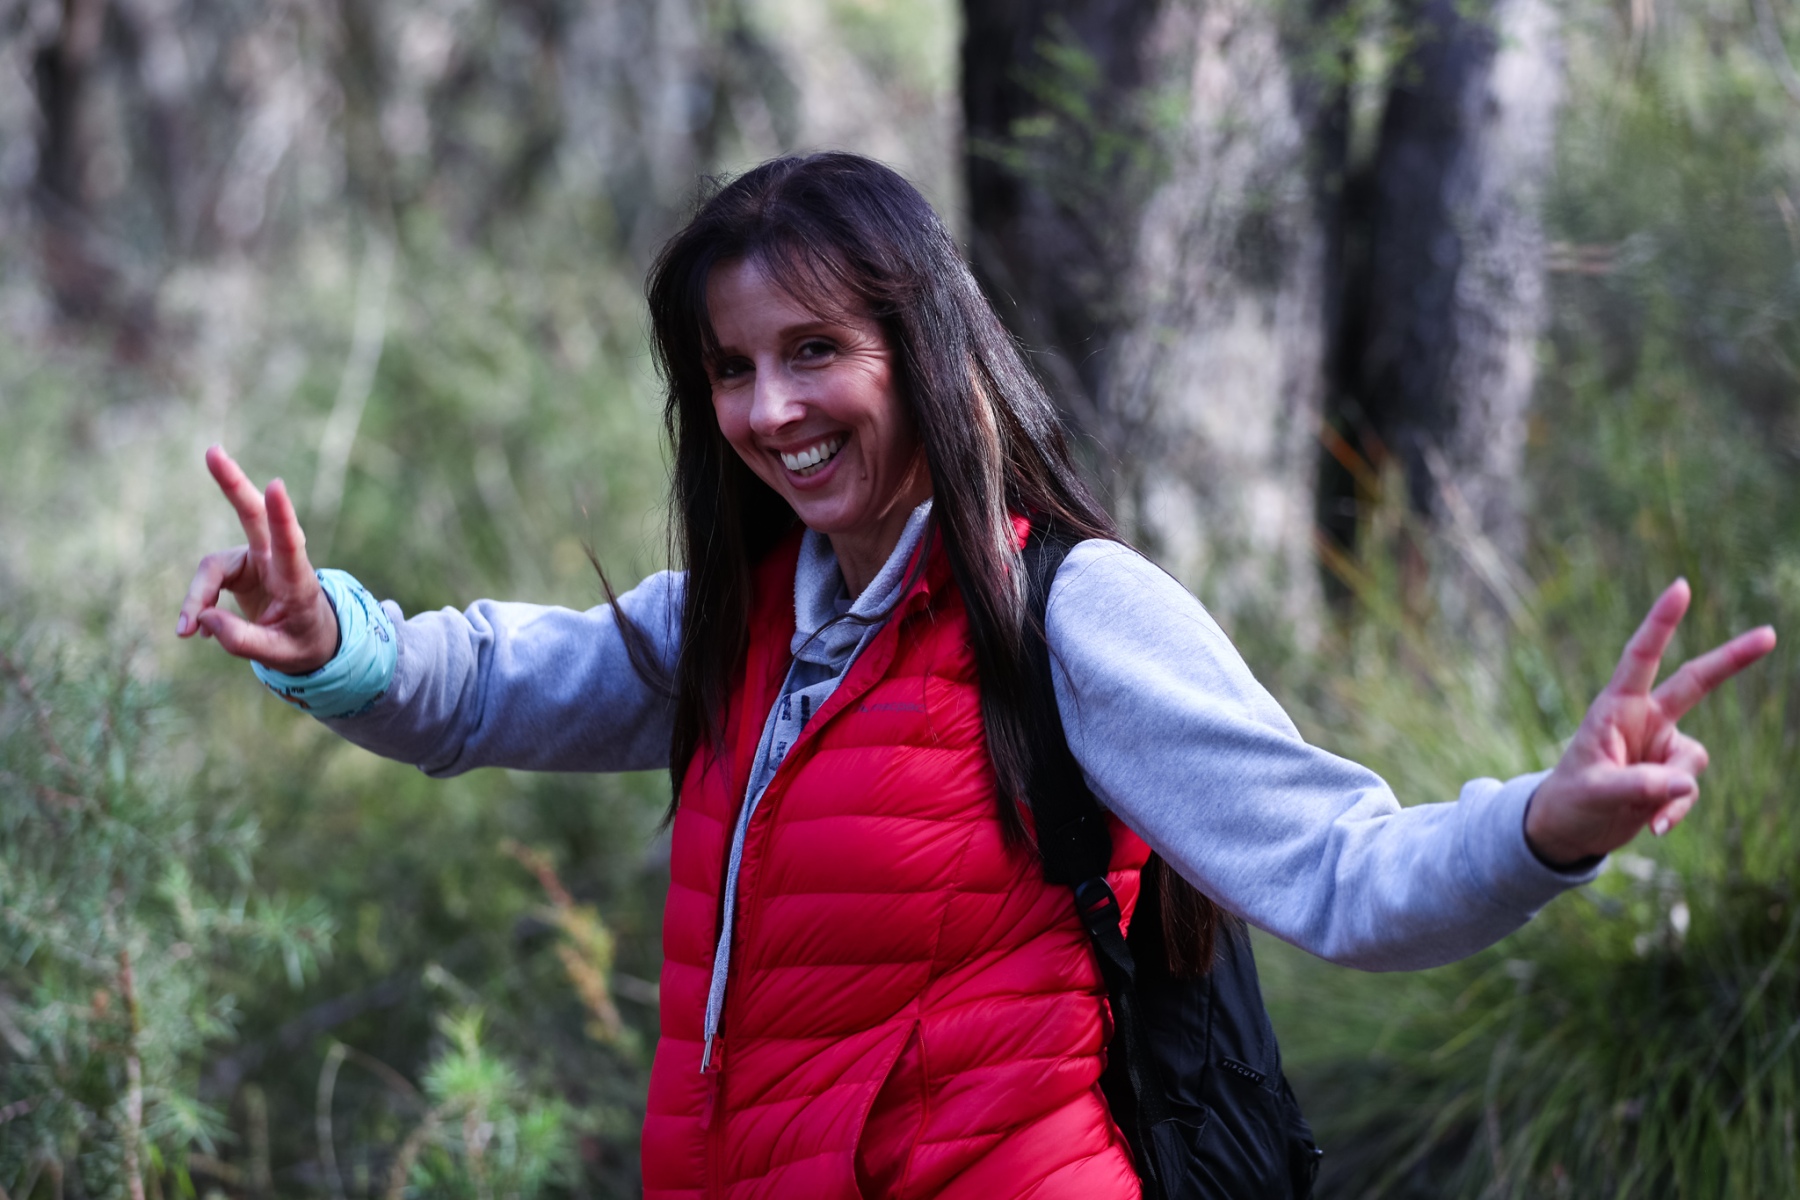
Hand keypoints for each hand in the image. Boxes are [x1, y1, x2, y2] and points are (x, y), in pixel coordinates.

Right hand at [176, 446, 339, 673]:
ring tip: (184, 632)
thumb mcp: (281, 655)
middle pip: (254, 517)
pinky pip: (206, 580)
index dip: (283, 515)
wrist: (309, 638)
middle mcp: (276, 561)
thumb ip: (243, 641)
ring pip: (212, 567)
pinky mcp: (237, 567)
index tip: (276, 485)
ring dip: (196, 597)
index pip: (291, 544)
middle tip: (212, 451)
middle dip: (233, 484)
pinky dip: (196, 604)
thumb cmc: (303, 643)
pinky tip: (193, 630)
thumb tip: (203, 620)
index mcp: (299, 580)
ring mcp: (255, 560)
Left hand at [1525, 579, 1776, 867]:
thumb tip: (1687, 783)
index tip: (1680, 587)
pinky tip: (1655, 828)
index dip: (1661, 623)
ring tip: (1643, 812)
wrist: (1569, 828)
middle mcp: (1645, 719)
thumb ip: (1640, 786)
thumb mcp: (1597, 791)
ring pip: (1692, 760)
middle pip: (1695, 682)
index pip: (1641, 657)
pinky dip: (1675, 809)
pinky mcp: (1671, 774)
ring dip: (1674, 789)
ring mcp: (1661, 745)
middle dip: (1732, 659)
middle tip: (1770, 634)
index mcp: (1616, 707)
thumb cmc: (1571, 799)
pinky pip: (1688, 789)